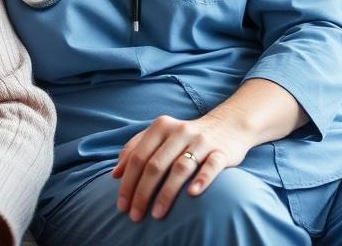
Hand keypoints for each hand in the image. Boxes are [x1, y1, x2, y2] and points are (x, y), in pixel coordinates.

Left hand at [111, 111, 252, 221]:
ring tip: (157, 214)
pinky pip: (211, 166)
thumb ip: (135, 149)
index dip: (127, 182)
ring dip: (166, 193)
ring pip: (180, 168)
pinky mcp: (221, 152)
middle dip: (142, 192)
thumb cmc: (184, 136)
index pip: (138, 157)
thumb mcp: (158, 135)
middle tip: (135, 215)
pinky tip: (191, 194)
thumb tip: (115, 174)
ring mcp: (201, 141)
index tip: (121, 205)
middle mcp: (180, 131)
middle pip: (155, 165)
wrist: (227, 125)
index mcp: (161, 126)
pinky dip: (201, 180)